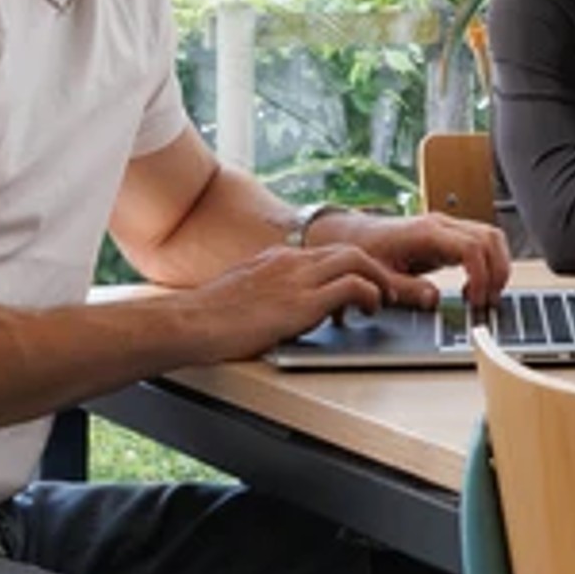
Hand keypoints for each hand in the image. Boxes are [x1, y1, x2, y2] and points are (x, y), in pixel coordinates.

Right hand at [187, 241, 401, 357]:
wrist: (190, 323)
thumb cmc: (208, 319)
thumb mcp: (244, 295)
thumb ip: (270, 294)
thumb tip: (285, 311)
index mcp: (276, 259)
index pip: (325, 252)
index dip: (349, 267)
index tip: (361, 280)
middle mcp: (290, 261)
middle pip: (348, 250)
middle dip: (373, 268)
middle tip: (384, 289)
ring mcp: (297, 279)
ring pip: (356, 260)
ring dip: (378, 279)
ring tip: (384, 300)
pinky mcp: (302, 302)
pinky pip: (351, 286)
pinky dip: (369, 295)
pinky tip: (369, 310)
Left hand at [338, 210, 512, 307]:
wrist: (355, 235)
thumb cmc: (365, 251)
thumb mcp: (380, 276)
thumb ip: (407, 289)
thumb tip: (433, 299)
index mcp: (426, 232)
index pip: (471, 246)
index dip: (481, 274)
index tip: (476, 299)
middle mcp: (442, 225)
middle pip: (490, 238)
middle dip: (497, 272)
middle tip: (486, 301)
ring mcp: (448, 228)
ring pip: (491, 237)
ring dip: (497, 267)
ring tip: (485, 296)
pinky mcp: (450, 236)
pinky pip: (483, 244)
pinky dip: (489, 264)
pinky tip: (474, 287)